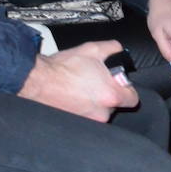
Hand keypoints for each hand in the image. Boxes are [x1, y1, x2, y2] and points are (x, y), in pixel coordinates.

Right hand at [18, 40, 139, 120]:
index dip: (128, 89)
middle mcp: (101, 113)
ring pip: (100, 111)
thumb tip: (118, 49)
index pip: (133, 100)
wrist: (37, 80)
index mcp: (110, 96)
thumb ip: (112, 48)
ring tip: (83, 88)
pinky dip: (83, 107)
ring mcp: (88, 120)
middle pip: (115, 105)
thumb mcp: (92, 50)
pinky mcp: (75, 123)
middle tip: (98, 82)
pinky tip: (75, 95)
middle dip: (109, 94)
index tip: (120, 83)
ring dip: (95, 101)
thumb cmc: (63, 68)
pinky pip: (86, 115)